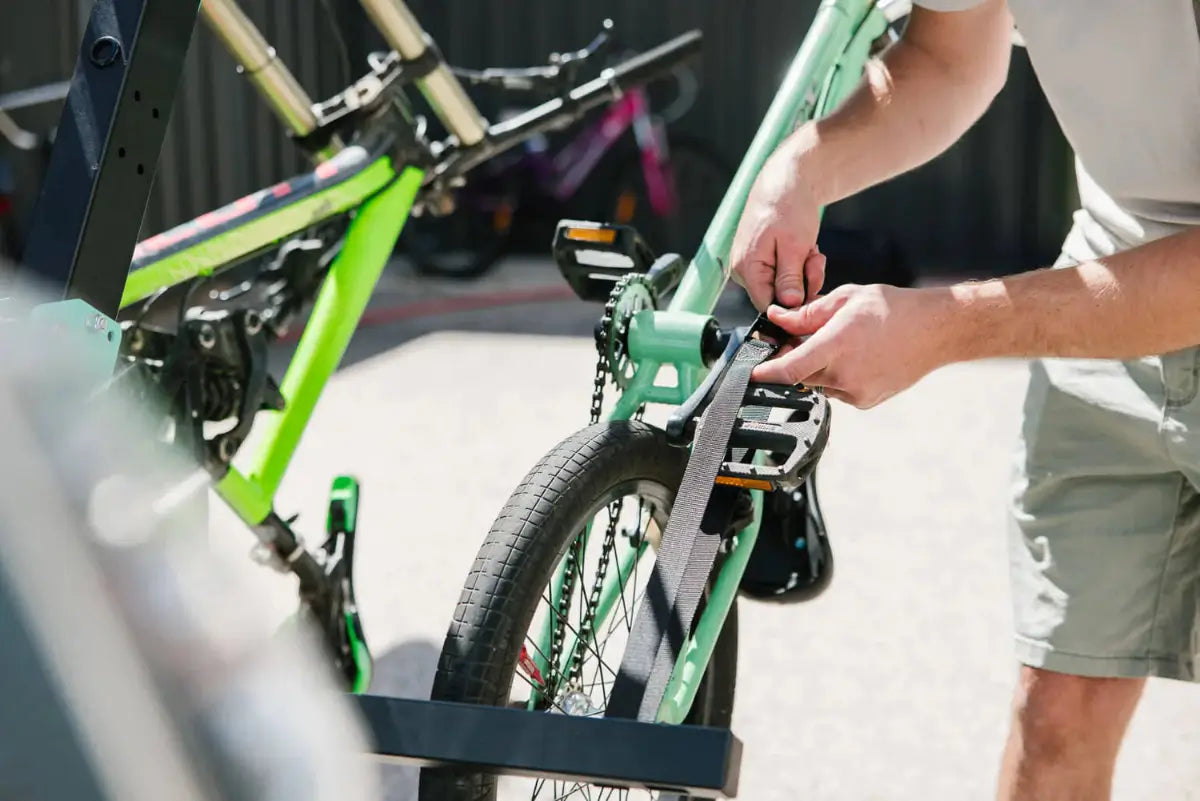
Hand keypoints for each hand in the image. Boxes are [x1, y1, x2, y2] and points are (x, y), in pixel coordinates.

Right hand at [730, 139, 824, 310]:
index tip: (813, 292)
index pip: (766, 306)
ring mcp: (753, 264)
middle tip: (814, 260)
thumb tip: (789, 306)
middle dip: (802, 284)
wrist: (789, 178)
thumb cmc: (789, 206)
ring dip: (804, 273)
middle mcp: (744, 269)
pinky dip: (800, 264)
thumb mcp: (795, 246)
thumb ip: (790, 279)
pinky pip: (785, 273)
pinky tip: (806, 247)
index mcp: (746, 267)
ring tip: (811, 250)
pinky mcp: (764, 258)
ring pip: (784, 286)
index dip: (792, 305)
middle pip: (777, 297)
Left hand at [751, 284, 957, 408]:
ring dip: (817, 367)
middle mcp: (845, 374)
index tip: (752, 373)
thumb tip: (778, 319)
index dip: (766, 373)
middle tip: (800, 339)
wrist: (936, 331)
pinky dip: (836, 376)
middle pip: (800, 375)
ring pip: (818, 383)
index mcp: (838, 345)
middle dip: (794, 359)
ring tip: (840, 344)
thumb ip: (807, 314)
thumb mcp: (846, 300)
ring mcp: (856, 392)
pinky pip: (837, 390)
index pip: (789, 368)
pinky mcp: (865, 401)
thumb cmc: (895, 310)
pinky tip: (856, 357)